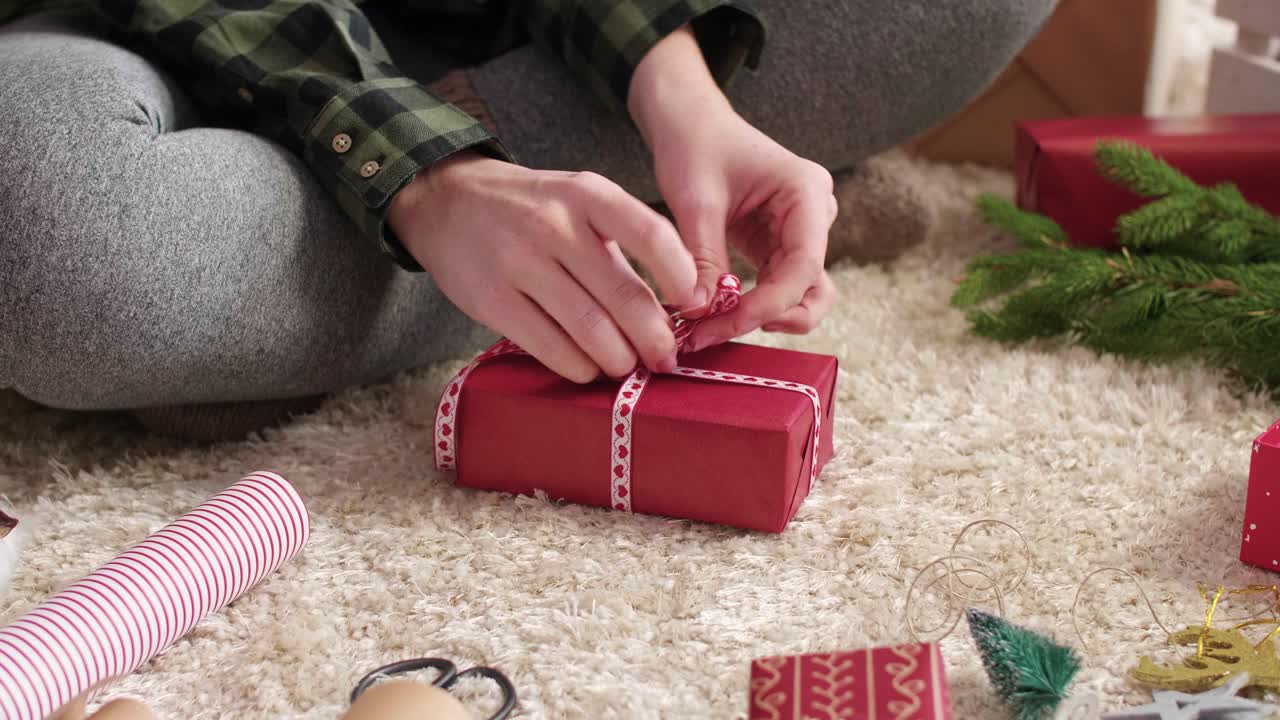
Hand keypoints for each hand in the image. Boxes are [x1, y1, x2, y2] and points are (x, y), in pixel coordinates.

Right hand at [389, 151, 697, 381]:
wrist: (449, 202)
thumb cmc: (532, 209)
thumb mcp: (578, 201)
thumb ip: (621, 244)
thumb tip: (672, 309)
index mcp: (587, 195)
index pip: (650, 233)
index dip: (680, 275)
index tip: (694, 305)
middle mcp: (555, 224)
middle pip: (623, 295)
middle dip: (654, 337)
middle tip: (666, 358)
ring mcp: (520, 262)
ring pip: (589, 328)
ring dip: (619, 359)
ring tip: (628, 366)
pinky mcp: (493, 300)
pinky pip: (550, 346)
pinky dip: (579, 366)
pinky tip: (589, 367)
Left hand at [629, 27, 837, 351]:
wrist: (690, 123)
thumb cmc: (695, 145)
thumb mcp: (694, 200)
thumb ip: (701, 257)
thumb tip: (699, 313)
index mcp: (806, 193)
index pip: (803, 266)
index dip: (768, 305)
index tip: (723, 324)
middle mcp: (814, 216)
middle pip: (811, 289)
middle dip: (766, 318)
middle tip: (712, 334)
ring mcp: (801, 233)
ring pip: (799, 297)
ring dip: (759, 320)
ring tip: (708, 330)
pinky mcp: (779, 247)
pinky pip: (775, 289)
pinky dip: (747, 308)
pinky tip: (710, 318)